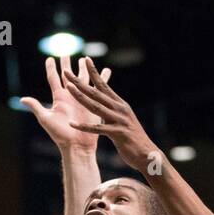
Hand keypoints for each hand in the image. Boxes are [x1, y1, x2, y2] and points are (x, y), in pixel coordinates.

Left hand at [19, 56, 113, 154]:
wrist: (77, 145)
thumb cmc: (60, 135)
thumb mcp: (46, 119)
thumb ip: (36, 107)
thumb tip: (22, 99)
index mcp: (59, 98)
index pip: (53, 78)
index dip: (51, 68)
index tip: (50, 58)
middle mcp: (70, 96)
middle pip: (68, 76)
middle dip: (67, 64)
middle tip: (66, 53)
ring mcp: (82, 99)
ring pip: (83, 79)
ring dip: (84, 69)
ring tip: (85, 60)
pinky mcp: (93, 104)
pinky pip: (99, 88)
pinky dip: (102, 79)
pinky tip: (106, 70)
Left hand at [60, 57, 158, 171]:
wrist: (147, 155)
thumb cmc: (134, 140)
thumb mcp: (124, 121)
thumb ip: (114, 112)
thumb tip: (105, 106)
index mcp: (120, 104)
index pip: (104, 85)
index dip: (94, 72)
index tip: (85, 59)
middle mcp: (120, 109)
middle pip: (96, 92)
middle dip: (80, 82)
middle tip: (66, 72)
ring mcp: (119, 120)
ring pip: (96, 106)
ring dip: (80, 96)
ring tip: (68, 88)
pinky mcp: (117, 134)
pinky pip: (97, 129)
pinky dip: (84, 126)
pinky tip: (72, 124)